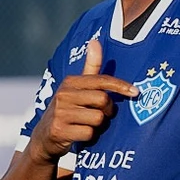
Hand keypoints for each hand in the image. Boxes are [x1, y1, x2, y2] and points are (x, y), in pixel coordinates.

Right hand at [26, 40, 138, 165]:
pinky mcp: (59, 130)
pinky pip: (89, 133)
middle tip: (103, 115)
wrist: (44, 137)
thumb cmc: (67, 109)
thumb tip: (95, 41)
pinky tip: (81, 135)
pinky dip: (90, 137)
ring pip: (97, 119)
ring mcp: (60, 112)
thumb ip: (89, 68)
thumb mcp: (75, 88)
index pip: (101, 80)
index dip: (121, 86)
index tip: (135, 92)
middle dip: (108, 110)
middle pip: (103, 100)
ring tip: (88, 125)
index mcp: (70, 82)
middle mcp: (63, 94)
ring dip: (98, 126)